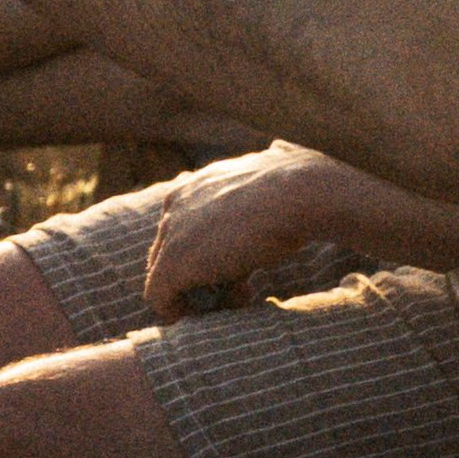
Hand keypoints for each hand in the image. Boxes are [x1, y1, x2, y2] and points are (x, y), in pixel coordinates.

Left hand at [137, 146, 379, 315]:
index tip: (245, 263)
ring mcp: (170, 233)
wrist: (299, 194)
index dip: (211, 252)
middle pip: (171, 252)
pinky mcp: (172, 264)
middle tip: (245, 285)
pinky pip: (158, 297)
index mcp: (194, 183)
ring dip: (199, 294)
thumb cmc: (299, 183)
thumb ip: (267, 163)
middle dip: (204, 274)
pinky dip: (180, 310)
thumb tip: (279, 146)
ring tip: (242, 295)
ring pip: (165, 275)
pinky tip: (221, 308)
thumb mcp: (278, 165)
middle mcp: (174, 204)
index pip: (183, 228)